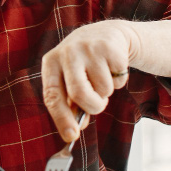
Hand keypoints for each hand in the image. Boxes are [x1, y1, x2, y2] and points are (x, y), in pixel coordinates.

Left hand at [41, 21, 134, 141]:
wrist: (107, 34)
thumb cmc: (84, 64)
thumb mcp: (71, 78)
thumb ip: (71, 104)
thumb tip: (75, 130)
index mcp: (51, 62)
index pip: (52, 94)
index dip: (61, 118)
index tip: (71, 136)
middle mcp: (67, 53)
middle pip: (78, 93)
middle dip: (92, 107)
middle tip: (98, 106)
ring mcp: (88, 48)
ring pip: (102, 89)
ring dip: (106, 93)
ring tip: (103, 78)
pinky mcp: (110, 48)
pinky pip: (118, 80)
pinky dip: (119, 82)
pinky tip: (113, 68)